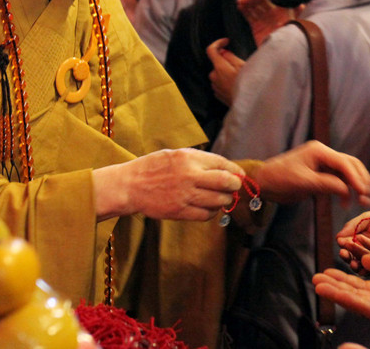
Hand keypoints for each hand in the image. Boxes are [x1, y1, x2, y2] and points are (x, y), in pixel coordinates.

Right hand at [92, 148, 243, 220]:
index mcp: (189, 158)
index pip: (222, 164)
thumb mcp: (175, 154)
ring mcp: (185, 195)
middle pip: (226, 183)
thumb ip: (198, 159)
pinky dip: (211, 212)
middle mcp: (190, 176)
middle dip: (235, 186)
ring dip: (224, 200)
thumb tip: (223, 168)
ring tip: (220, 198)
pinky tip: (208, 208)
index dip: (235, 171)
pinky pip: (205, 215)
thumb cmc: (153, 167)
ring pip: (218, 201)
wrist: (130, 186)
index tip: (239, 175)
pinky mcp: (179, 211)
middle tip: (234, 187)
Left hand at [206, 38, 244, 105]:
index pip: (211, 50)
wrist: (248, 106)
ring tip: (240, 78)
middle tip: (241, 66)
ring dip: (227, 73)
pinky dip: (227, 82)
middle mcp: (214, 77)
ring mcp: (215, 87)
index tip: (226, 42)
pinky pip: (220, 84)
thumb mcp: (243, 66)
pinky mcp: (218, 95)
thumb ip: (231, 57)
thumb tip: (223, 52)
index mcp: (220, 67)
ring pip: (219, 74)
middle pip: (217, 63)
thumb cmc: (248, 85)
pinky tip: (237, 85)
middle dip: (227, 62)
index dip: (218, 43)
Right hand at [236, 0, 297, 45]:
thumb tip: (301, 4)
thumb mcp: (297, 22)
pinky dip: (244, 10)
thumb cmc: (292, 37)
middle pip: (260, 1)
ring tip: (241, 1)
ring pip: (253, 7)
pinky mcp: (256, 27)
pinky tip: (240, 5)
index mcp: (281, 10)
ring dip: (247, 2)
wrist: (283, 53)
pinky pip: (249, 16)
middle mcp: (272, 14)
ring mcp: (263, 20)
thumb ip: (298, 11)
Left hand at [256, 140, 369, 205]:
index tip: (364, 192)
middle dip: (360, 180)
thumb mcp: (303, 182)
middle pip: (350, 165)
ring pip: (346, 173)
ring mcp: (323, 164)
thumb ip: (326, 184)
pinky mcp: (320, 174)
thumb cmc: (280, 179)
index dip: (356, 177)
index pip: (344, 162)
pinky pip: (338, 181)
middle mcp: (323, 155)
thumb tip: (346, 189)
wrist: (264, 183)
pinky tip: (346, 203)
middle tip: (367, 197)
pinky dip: (344, 191)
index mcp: (319, 151)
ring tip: (362, 201)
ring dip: (355, 186)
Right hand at [314, 249, 369, 335]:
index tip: (327, 272)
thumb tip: (366, 261)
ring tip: (318, 285)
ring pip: (358, 304)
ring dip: (336, 294)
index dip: (345, 281)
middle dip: (335, 288)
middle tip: (315, 280)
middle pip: (357, 297)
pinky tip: (336, 293)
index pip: (364, 287)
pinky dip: (350, 299)